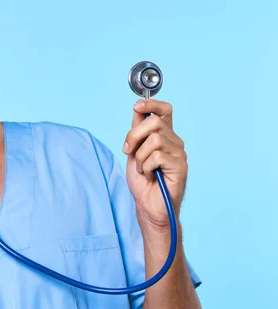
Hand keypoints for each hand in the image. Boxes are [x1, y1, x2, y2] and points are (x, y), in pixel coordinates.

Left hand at [123, 99, 187, 230]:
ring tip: (143, 168)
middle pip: (154, 122)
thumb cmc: (143, 181)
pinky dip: (146, 166)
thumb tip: (137, 109)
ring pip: (155, 139)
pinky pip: (157, 156)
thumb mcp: (134, 152)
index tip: (137, 106)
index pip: (165, 110)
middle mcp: (175, 142)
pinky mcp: (180, 167)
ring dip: (140, 156)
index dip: (152, 103)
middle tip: (129, 151)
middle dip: (134, 135)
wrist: (147, 205)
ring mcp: (179, 154)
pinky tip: (150, 175)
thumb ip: (137, 132)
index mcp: (164, 136)